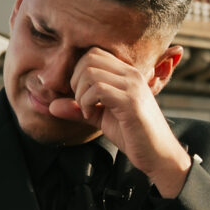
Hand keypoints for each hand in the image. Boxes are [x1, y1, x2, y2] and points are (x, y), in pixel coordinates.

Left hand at [49, 47, 190, 197]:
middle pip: (89, 58)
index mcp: (126, 73)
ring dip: (80, 93)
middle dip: (76, 80)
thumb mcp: (101, 118)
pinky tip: (91, 115)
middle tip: (80, 103)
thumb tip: (51, 106)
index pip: (93, 54)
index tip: (79, 96)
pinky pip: (98, 89)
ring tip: (87, 111)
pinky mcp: (130, 101)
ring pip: (91, 72)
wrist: (158, 155)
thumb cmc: (133, 136)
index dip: (78, 72)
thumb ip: (78, 109)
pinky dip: (86, 102)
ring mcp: (132, 86)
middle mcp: (131, 74)